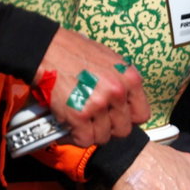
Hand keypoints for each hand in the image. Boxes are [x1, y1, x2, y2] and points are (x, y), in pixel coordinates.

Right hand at [34, 27, 149, 146]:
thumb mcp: (110, 60)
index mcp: (130, 78)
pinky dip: (76, 137)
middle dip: (109, 127)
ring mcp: (98, 105)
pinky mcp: (78, 115)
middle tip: (96, 120)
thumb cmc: (76, 52)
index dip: (128, 118)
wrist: (47, 49)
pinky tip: (70, 127)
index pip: (141, 115)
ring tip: (81, 121)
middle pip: (123, 130)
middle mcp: (118, 92)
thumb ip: (121, 82)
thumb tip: (125, 103)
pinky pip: (84, 140)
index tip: (117, 117)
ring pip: (103, 137)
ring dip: (91, 132)